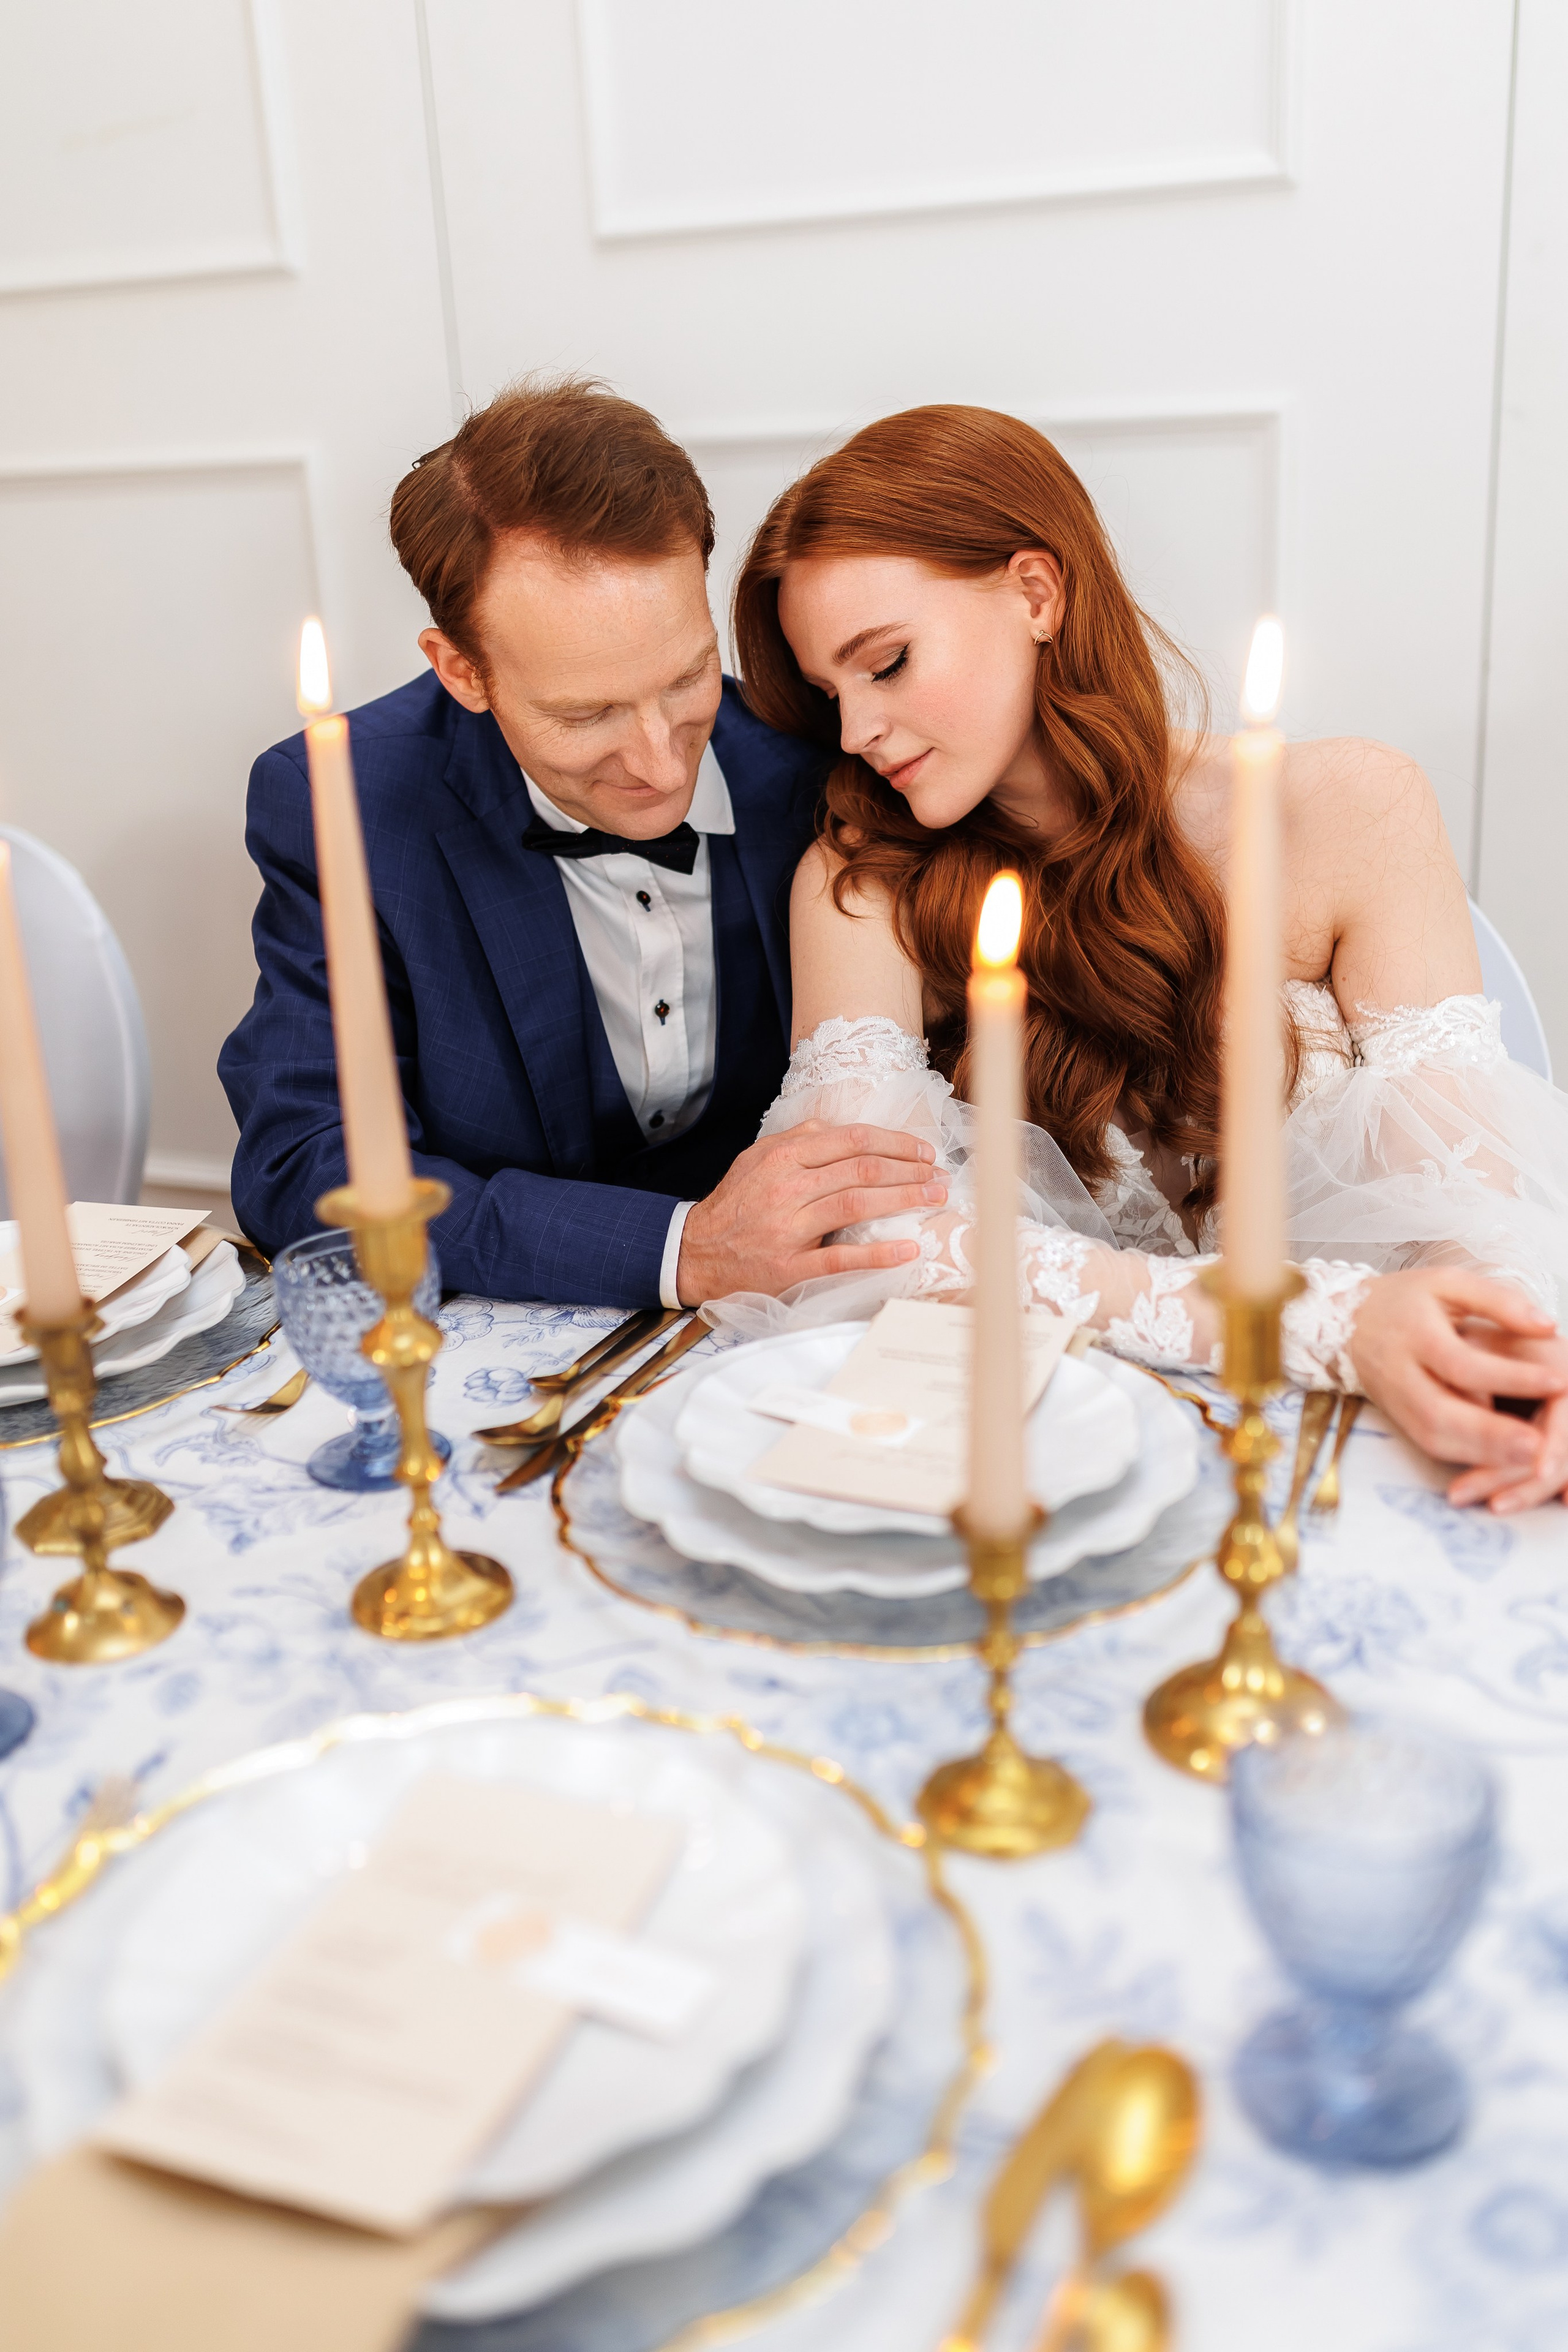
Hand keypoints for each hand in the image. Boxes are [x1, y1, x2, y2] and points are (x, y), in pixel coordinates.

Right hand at [676, 1119, 944, 1304]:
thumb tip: (835, 1127)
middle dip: (909, 1170)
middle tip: (940, 1175)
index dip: (894, 1142)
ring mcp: (789, 1228)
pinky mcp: (790, 1267)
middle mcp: (788, 1188)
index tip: (923, 1150)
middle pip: (861, 1170)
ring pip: (856, 1205)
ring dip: (904, 1199)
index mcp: (783, 1158)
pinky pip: (841, 1257)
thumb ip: (797, 1139)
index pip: (851, 1140)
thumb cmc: (734, 1205)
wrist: (694, 1253)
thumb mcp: (757, 1159)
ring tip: (935, 1197)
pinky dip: (878, 1253)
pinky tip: (908, 1248)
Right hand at [1347, 1268, 1567, 1507]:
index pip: (1463, 1362)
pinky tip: (1500, 1463)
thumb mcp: (1450, 1283)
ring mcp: (1394, 1399)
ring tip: (1529, 1461)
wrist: (1346, 1321)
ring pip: (1432, 1435)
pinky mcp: (1397, 1417)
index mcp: (1416, 1332)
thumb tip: (1548, 1326)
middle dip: (1492, 1434)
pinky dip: (1464, 1457)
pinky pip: (1428, 1443)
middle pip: (1441, 1411)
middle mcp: (1400, 1371)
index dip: (1510, 1376)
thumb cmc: (1408, 1299)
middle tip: (1541, 1446)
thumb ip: (1499, 1301)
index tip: (1559, 1381)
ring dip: (1480, 1454)